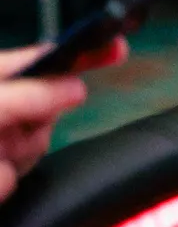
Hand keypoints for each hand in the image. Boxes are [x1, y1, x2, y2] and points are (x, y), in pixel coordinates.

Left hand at [0, 42, 120, 201]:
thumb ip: (28, 95)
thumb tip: (76, 87)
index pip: (44, 59)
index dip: (84, 51)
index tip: (118, 47)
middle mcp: (1, 110)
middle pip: (47, 109)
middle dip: (33, 127)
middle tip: (9, 136)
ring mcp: (0, 143)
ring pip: (33, 148)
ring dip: (9, 161)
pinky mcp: (1, 171)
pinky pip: (13, 179)